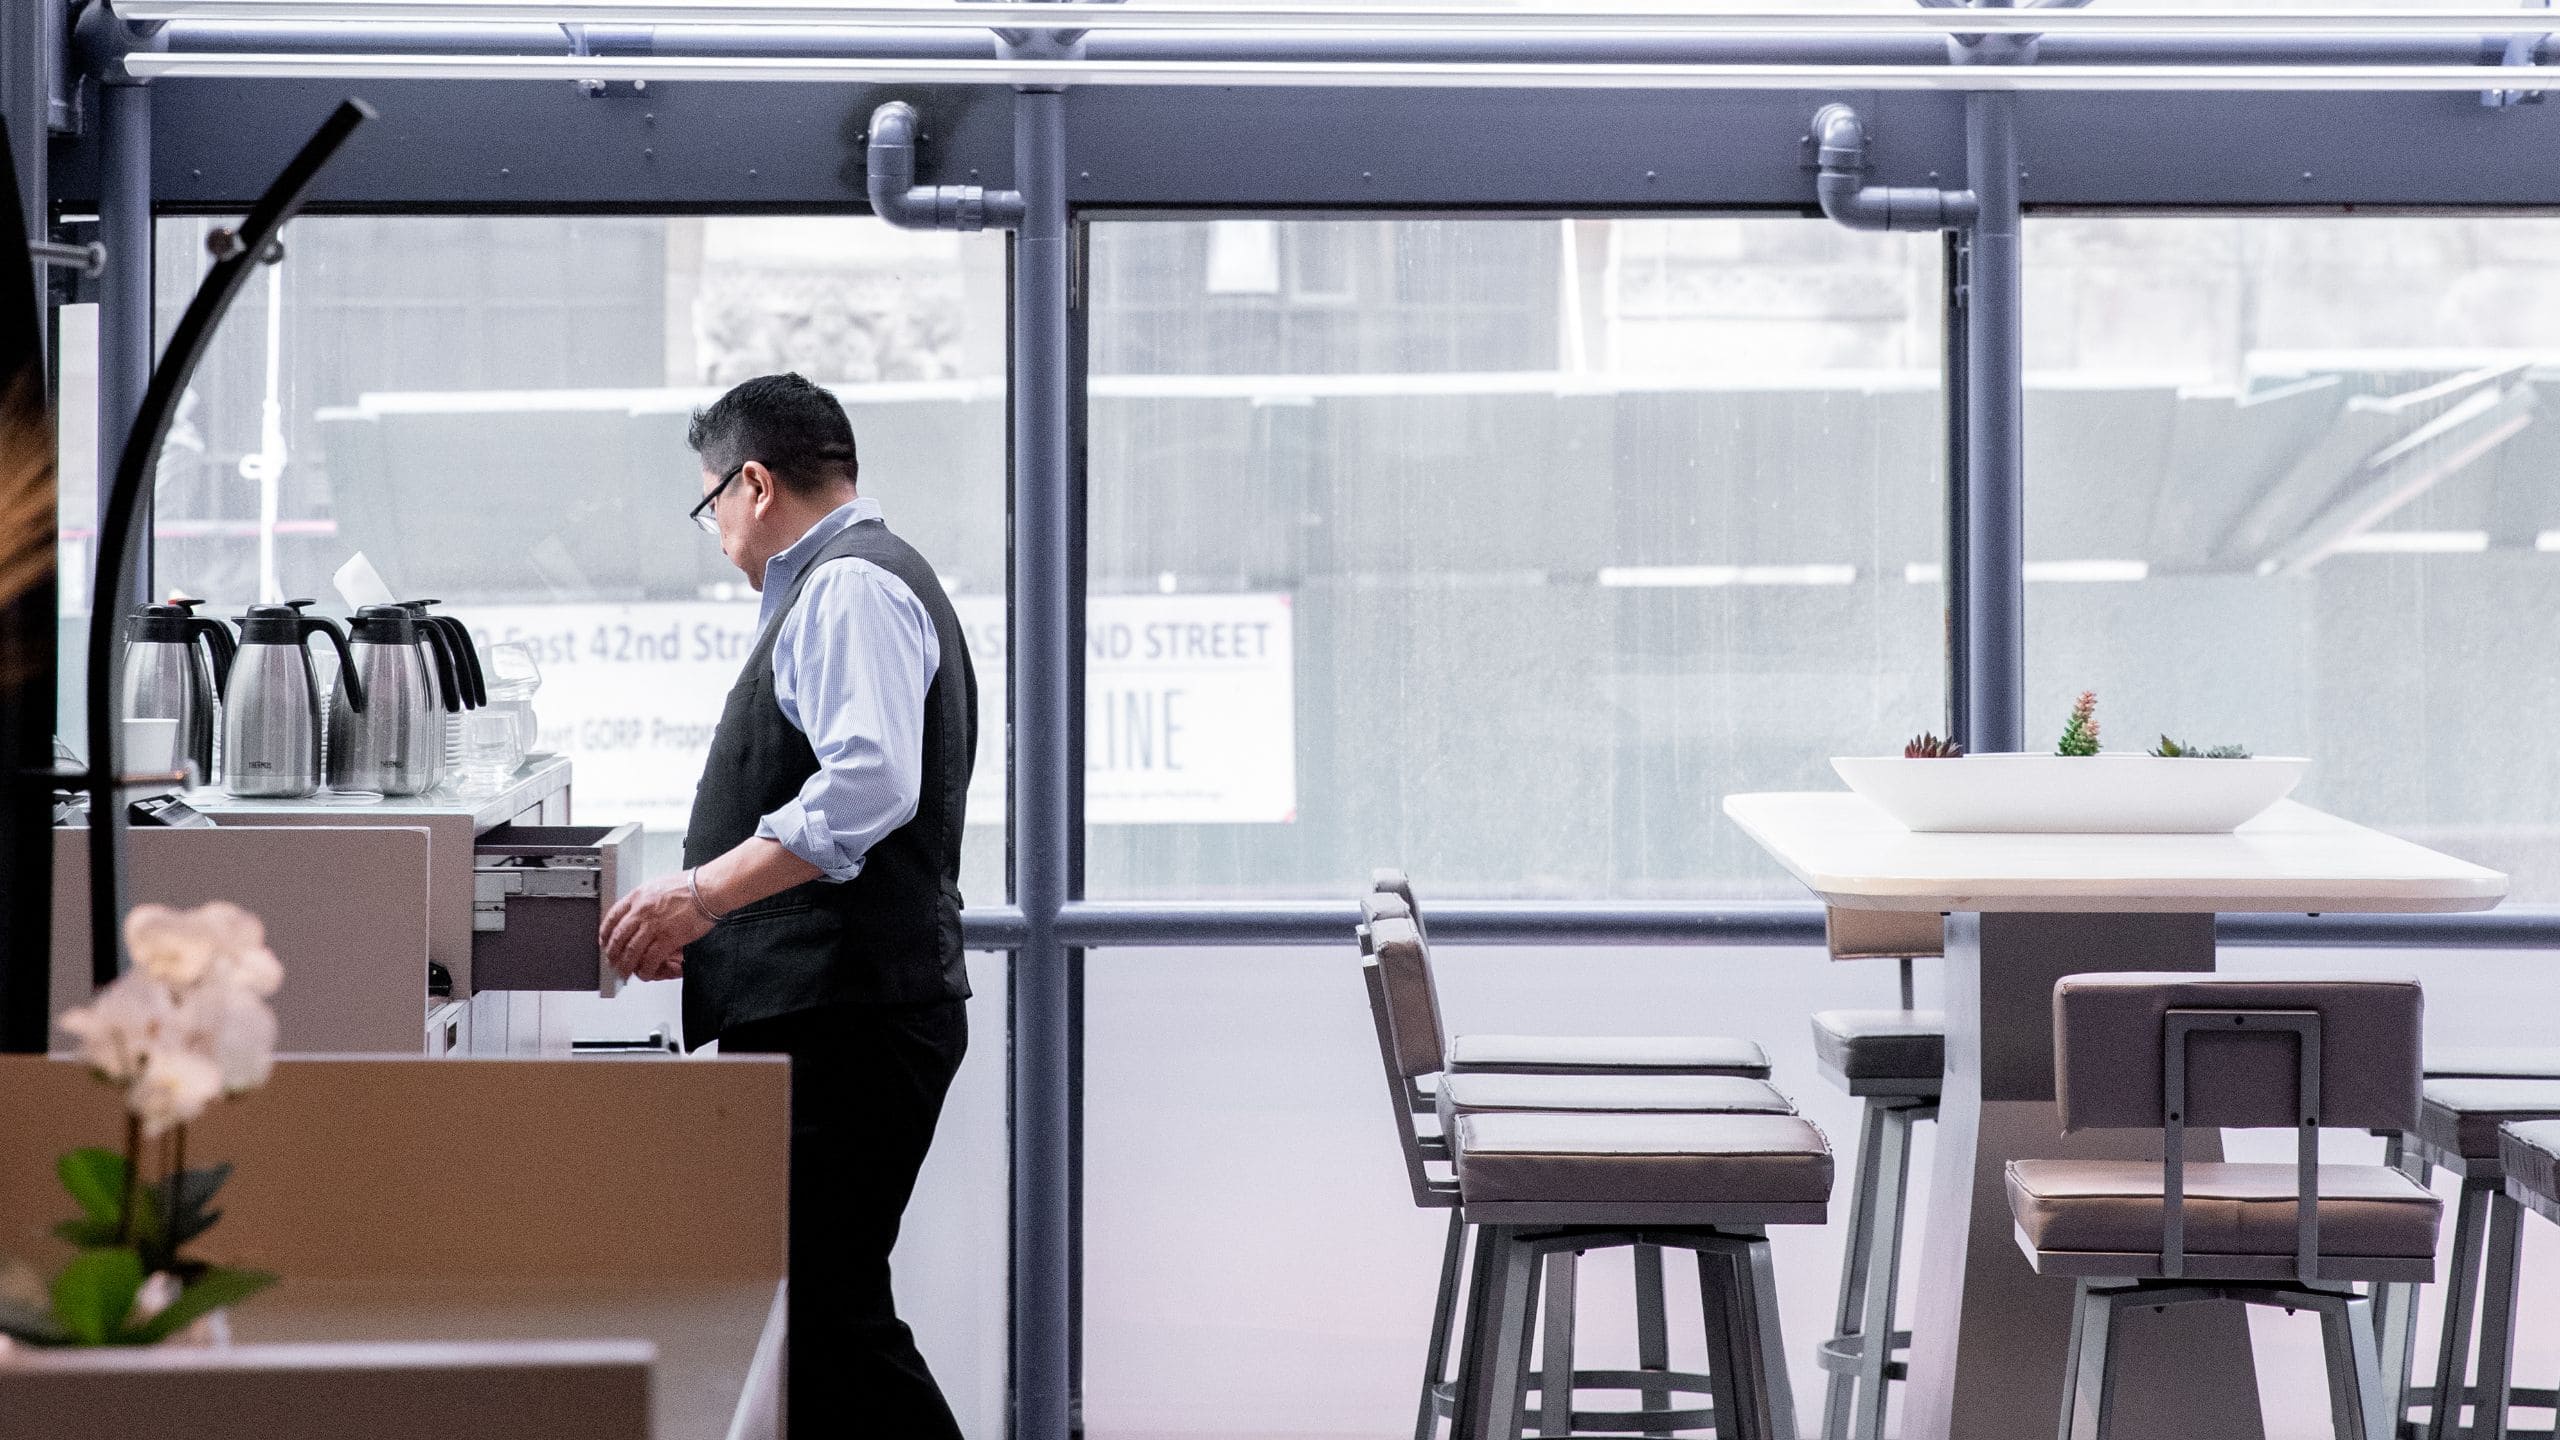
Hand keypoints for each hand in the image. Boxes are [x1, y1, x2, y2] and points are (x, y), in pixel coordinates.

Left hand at [599, 871, 715, 982]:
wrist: (708, 889)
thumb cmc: (690, 886)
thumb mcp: (659, 885)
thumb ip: (647, 899)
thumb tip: (640, 911)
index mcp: (638, 896)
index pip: (613, 916)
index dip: (605, 932)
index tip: (604, 941)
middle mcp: (642, 910)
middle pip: (618, 936)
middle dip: (613, 953)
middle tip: (612, 961)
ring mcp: (654, 925)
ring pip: (631, 950)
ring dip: (626, 965)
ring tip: (625, 972)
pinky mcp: (668, 938)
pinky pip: (651, 958)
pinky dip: (646, 969)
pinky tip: (645, 973)